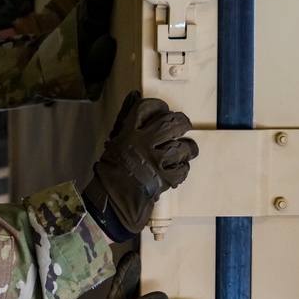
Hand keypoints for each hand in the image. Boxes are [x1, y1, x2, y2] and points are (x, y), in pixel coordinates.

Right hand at [82, 92, 197, 239]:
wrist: (111, 201)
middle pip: (173, 123)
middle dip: (182, 124)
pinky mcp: (163, 180)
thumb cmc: (112, 173)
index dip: (159, 106)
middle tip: (183, 127)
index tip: (164, 109)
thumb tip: (134, 97)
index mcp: (128, 134)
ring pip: (183, 147)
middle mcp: (143, 145)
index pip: (147, 108)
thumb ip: (126, 121)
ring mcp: (154, 162)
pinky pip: (182, 169)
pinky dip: (183, 169)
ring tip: (185, 151)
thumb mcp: (115, 142)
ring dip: (188, 149)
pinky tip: (178, 169)